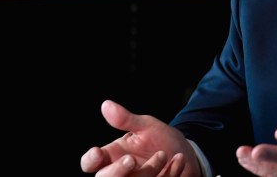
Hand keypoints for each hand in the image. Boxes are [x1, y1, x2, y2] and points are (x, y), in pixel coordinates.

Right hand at [80, 100, 201, 176]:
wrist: (186, 152)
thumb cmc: (161, 139)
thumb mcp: (147, 126)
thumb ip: (127, 119)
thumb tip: (106, 105)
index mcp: (112, 155)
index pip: (90, 163)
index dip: (91, 160)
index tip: (98, 152)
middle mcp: (120, 172)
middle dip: (116, 171)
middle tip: (131, 159)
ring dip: (149, 170)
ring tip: (164, 154)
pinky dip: (170, 173)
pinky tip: (178, 160)